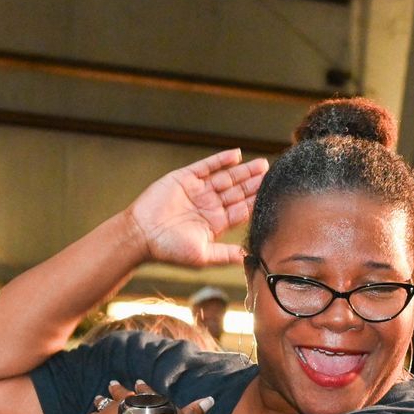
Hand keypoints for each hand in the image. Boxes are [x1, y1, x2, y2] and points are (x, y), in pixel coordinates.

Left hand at [82, 380, 215, 413]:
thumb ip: (196, 409)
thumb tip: (211, 399)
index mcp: (147, 398)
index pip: (144, 390)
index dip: (142, 387)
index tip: (139, 382)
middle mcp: (128, 400)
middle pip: (121, 391)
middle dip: (117, 388)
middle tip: (111, 382)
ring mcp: (112, 410)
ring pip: (104, 402)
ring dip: (101, 400)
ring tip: (96, 398)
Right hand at [126, 149, 269, 270]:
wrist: (140, 236)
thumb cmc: (168, 250)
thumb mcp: (202, 255)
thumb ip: (226, 254)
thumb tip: (249, 257)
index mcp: (215, 224)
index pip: (241, 210)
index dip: (256, 202)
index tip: (273, 195)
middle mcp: (208, 205)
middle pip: (237, 192)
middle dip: (254, 184)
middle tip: (272, 174)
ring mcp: (197, 191)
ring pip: (225, 178)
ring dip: (243, 171)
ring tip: (261, 165)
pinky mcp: (184, 178)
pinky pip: (206, 167)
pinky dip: (220, 160)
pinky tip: (236, 156)